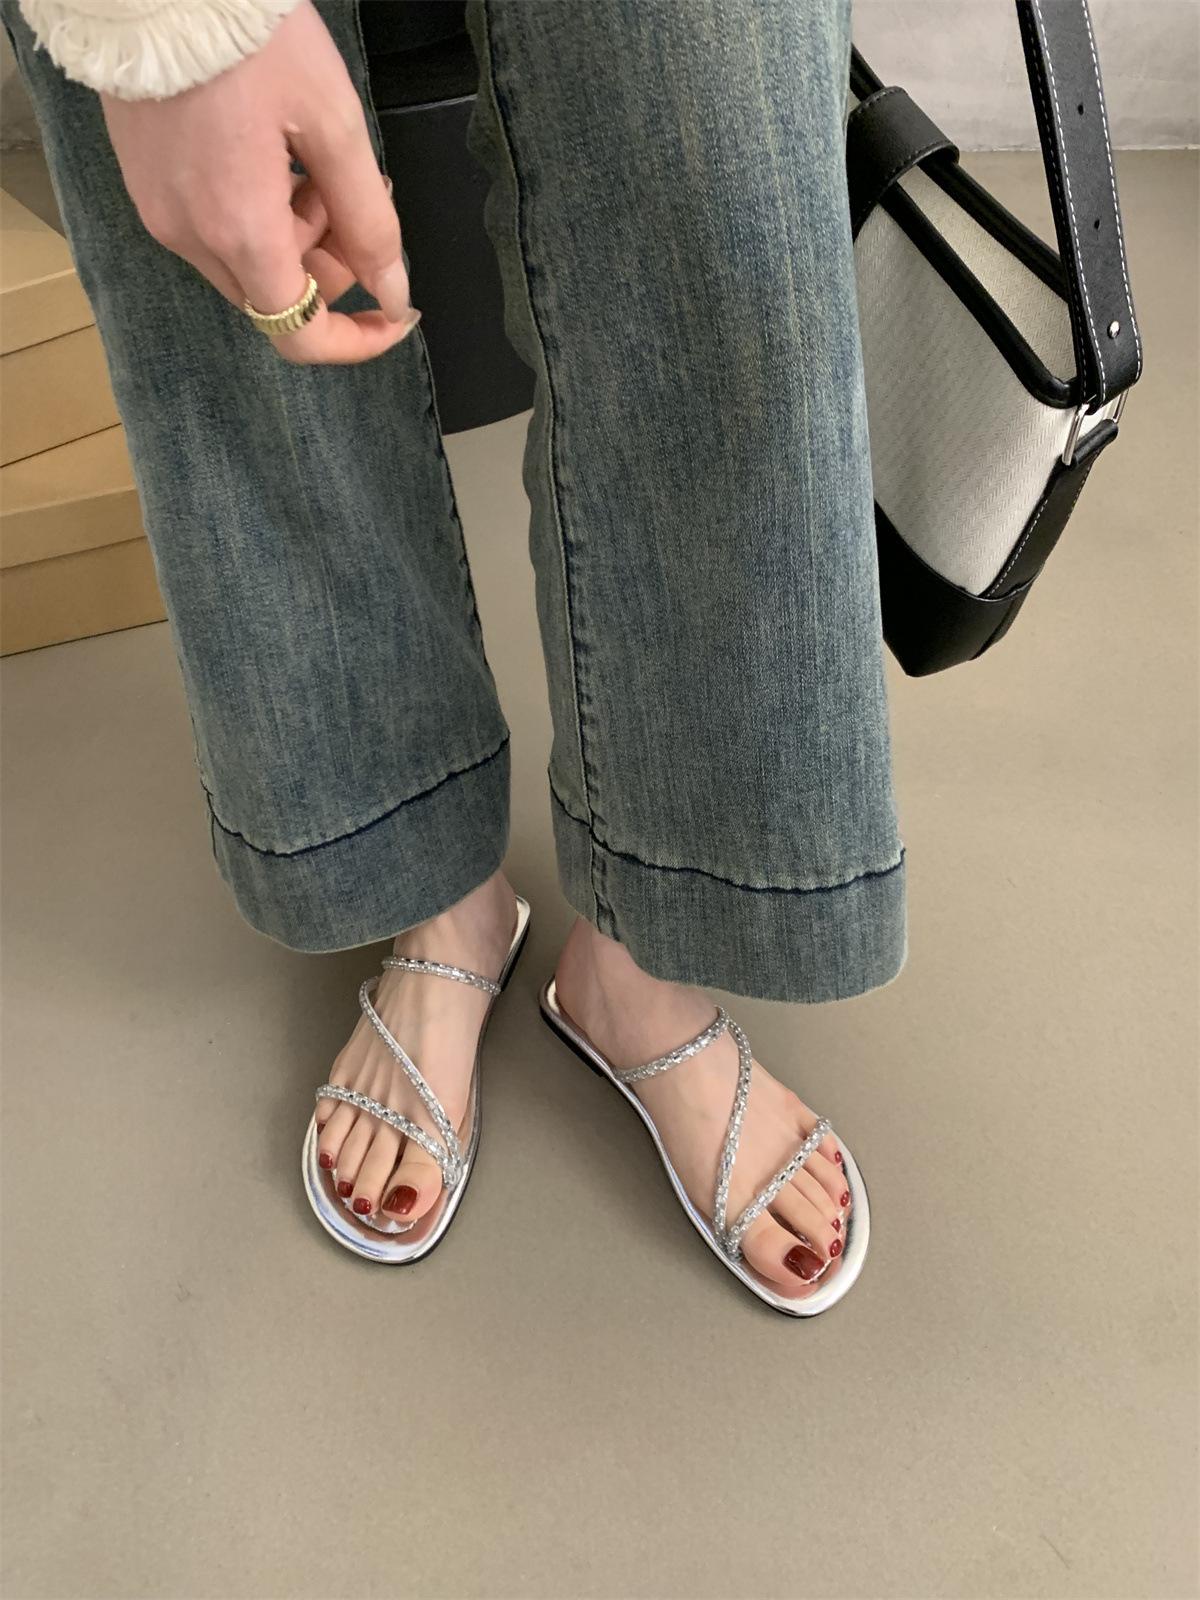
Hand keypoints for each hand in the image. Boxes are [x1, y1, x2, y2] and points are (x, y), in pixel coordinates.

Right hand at [100, 0, 417, 364]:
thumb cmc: (251, 39)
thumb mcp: (333, 124)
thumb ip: (369, 220)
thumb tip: (393, 292)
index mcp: (240, 232)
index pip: (301, 334)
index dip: (356, 338)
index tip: (395, 312)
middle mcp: (192, 238)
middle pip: (279, 296)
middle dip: (331, 262)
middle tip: (356, 192)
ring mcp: (162, 214)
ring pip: (249, 263)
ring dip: (297, 232)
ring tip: (313, 158)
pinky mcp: (147, 187)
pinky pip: (215, 228)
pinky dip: (257, 212)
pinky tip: (272, 151)